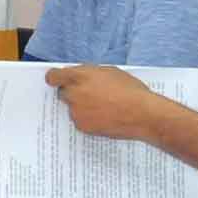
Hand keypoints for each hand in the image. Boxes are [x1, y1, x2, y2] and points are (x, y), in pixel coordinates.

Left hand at [46, 64, 166, 139]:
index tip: (56, 80)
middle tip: (88, 95)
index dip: (55, 78)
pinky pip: (79, 120)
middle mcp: (73, 94)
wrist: (143, 114)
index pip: (54, 76)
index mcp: (79, 76)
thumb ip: (89, 73)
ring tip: (102, 107)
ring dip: (80, 107)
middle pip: (62, 92)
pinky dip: (87, 119)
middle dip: (72, 93)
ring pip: (72, 107)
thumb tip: (79, 76)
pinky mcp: (82, 126)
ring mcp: (76, 111)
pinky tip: (103, 117)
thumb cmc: (130, 90)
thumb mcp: (109, 72)